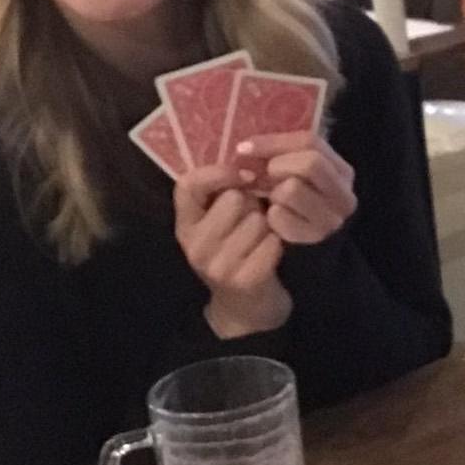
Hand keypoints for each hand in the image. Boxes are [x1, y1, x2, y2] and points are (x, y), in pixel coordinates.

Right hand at [175, 165, 291, 338]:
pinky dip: (279, 244)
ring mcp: (217, 265)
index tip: (243, 175)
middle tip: (256, 218)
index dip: (218, 172)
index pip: (187, 184)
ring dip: (269, 225)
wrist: (248, 309)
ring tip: (264, 237)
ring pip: (257, 220)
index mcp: (185, 225)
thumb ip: (223, 192)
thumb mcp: (219, 223)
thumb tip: (248, 156)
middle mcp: (194, 246)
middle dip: (252, 204)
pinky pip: (272, 242)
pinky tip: (274, 253)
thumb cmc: (238, 253)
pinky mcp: (244, 280)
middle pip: (232, 199)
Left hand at [230, 129, 357, 247]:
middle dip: (277, 167)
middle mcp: (344, 195)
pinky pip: (281, 216)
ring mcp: (333, 219)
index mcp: (342, 172)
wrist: (303, 258)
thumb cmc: (292, 208)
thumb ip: (280, 156)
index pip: (310, 142)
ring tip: (271, 201)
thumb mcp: (293, 177)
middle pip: (310, 163)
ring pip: (293, 188)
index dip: (274, 142)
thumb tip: (245, 148)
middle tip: (262, 178)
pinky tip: (272, 220)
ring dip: (274, 193)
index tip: (243, 148)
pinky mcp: (315, 239)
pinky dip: (270, 216)